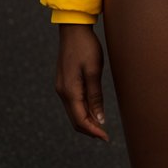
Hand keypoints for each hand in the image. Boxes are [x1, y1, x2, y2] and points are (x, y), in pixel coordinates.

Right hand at [54, 24, 109, 141]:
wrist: (74, 30)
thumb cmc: (86, 47)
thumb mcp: (93, 71)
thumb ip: (95, 96)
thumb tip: (99, 119)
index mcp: (69, 90)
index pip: (80, 119)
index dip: (93, 131)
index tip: (106, 138)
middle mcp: (62, 91)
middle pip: (75, 119)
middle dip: (89, 130)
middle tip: (105, 136)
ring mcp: (62, 87)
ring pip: (73, 112)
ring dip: (86, 122)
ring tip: (101, 127)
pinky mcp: (64, 82)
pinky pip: (73, 103)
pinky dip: (83, 112)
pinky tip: (93, 112)